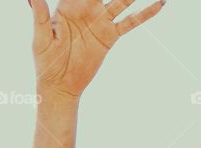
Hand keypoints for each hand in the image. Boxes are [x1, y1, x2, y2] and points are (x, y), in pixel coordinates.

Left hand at [31, 0, 165, 100]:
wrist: (59, 87)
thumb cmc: (45, 64)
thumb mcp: (41, 39)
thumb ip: (40, 16)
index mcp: (69, 7)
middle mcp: (87, 10)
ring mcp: (101, 22)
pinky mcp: (110, 36)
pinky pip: (131, 22)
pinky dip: (146, 13)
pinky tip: (160, 3)